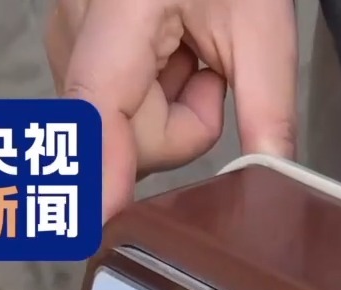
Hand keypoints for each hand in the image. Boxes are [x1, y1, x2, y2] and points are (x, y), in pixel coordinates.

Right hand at [45, 0, 298, 220]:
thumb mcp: (262, 22)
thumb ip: (269, 108)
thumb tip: (275, 186)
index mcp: (119, 6)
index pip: (98, 103)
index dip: (97, 166)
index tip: (94, 217)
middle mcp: (75, 25)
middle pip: (121, 139)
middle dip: (179, 128)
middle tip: (210, 71)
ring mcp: (66, 40)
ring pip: (117, 134)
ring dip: (168, 113)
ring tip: (190, 55)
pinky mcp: (71, 53)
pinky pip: (111, 114)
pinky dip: (152, 97)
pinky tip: (168, 57)